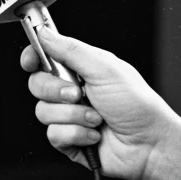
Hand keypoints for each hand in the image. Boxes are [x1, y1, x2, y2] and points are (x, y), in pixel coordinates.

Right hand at [20, 24, 179, 179]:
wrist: (150, 146)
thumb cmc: (138, 105)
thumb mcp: (105, 69)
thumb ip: (71, 50)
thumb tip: (45, 33)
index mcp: (81, 69)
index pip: (45, 57)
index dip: (33, 57)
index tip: (30, 61)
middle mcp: (72, 91)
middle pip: (37, 84)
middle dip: (56, 91)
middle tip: (79, 94)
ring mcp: (69, 117)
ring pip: (43, 112)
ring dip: (73, 116)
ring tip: (97, 119)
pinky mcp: (69, 140)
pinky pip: (53, 134)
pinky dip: (76, 134)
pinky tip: (94, 135)